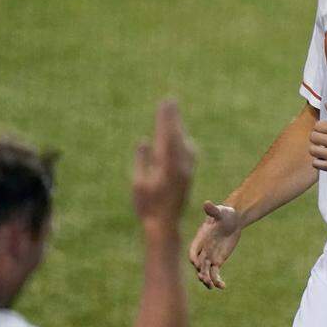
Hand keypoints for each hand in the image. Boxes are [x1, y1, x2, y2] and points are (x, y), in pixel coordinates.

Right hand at [132, 100, 195, 225]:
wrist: (165, 226)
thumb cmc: (147, 207)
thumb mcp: (138, 184)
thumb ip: (142, 161)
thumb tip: (144, 141)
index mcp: (168, 167)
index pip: (167, 136)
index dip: (166, 119)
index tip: (165, 103)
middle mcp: (181, 166)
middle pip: (177, 136)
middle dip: (172, 118)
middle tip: (170, 100)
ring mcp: (186, 170)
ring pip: (183, 142)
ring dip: (177, 127)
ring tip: (172, 112)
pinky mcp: (188, 175)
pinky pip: (186, 151)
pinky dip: (181, 140)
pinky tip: (179, 136)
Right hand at [188, 201, 241, 289]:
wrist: (233, 220)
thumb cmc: (225, 213)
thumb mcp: (220, 211)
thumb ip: (212, 210)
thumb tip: (206, 203)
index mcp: (200, 238)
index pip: (193, 251)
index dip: (194, 258)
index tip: (197, 264)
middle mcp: (202, 249)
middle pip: (198, 264)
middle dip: (200, 271)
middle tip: (204, 279)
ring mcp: (209, 256)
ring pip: (205, 271)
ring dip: (207, 279)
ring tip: (211, 286)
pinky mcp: (217, 261)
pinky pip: (215, 273)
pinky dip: (217, 280)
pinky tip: (222, 287)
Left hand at [309, 103, 326, 176]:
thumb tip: (326, 104)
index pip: (318, 125)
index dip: (319, 127)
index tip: (324, 130)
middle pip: (313, 137)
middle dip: (316, 137)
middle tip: (322, 139)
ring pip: (312, 150)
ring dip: (316, 149)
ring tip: (323, 149)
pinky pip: (316, 163)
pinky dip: (318, 161)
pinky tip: (324, 158)